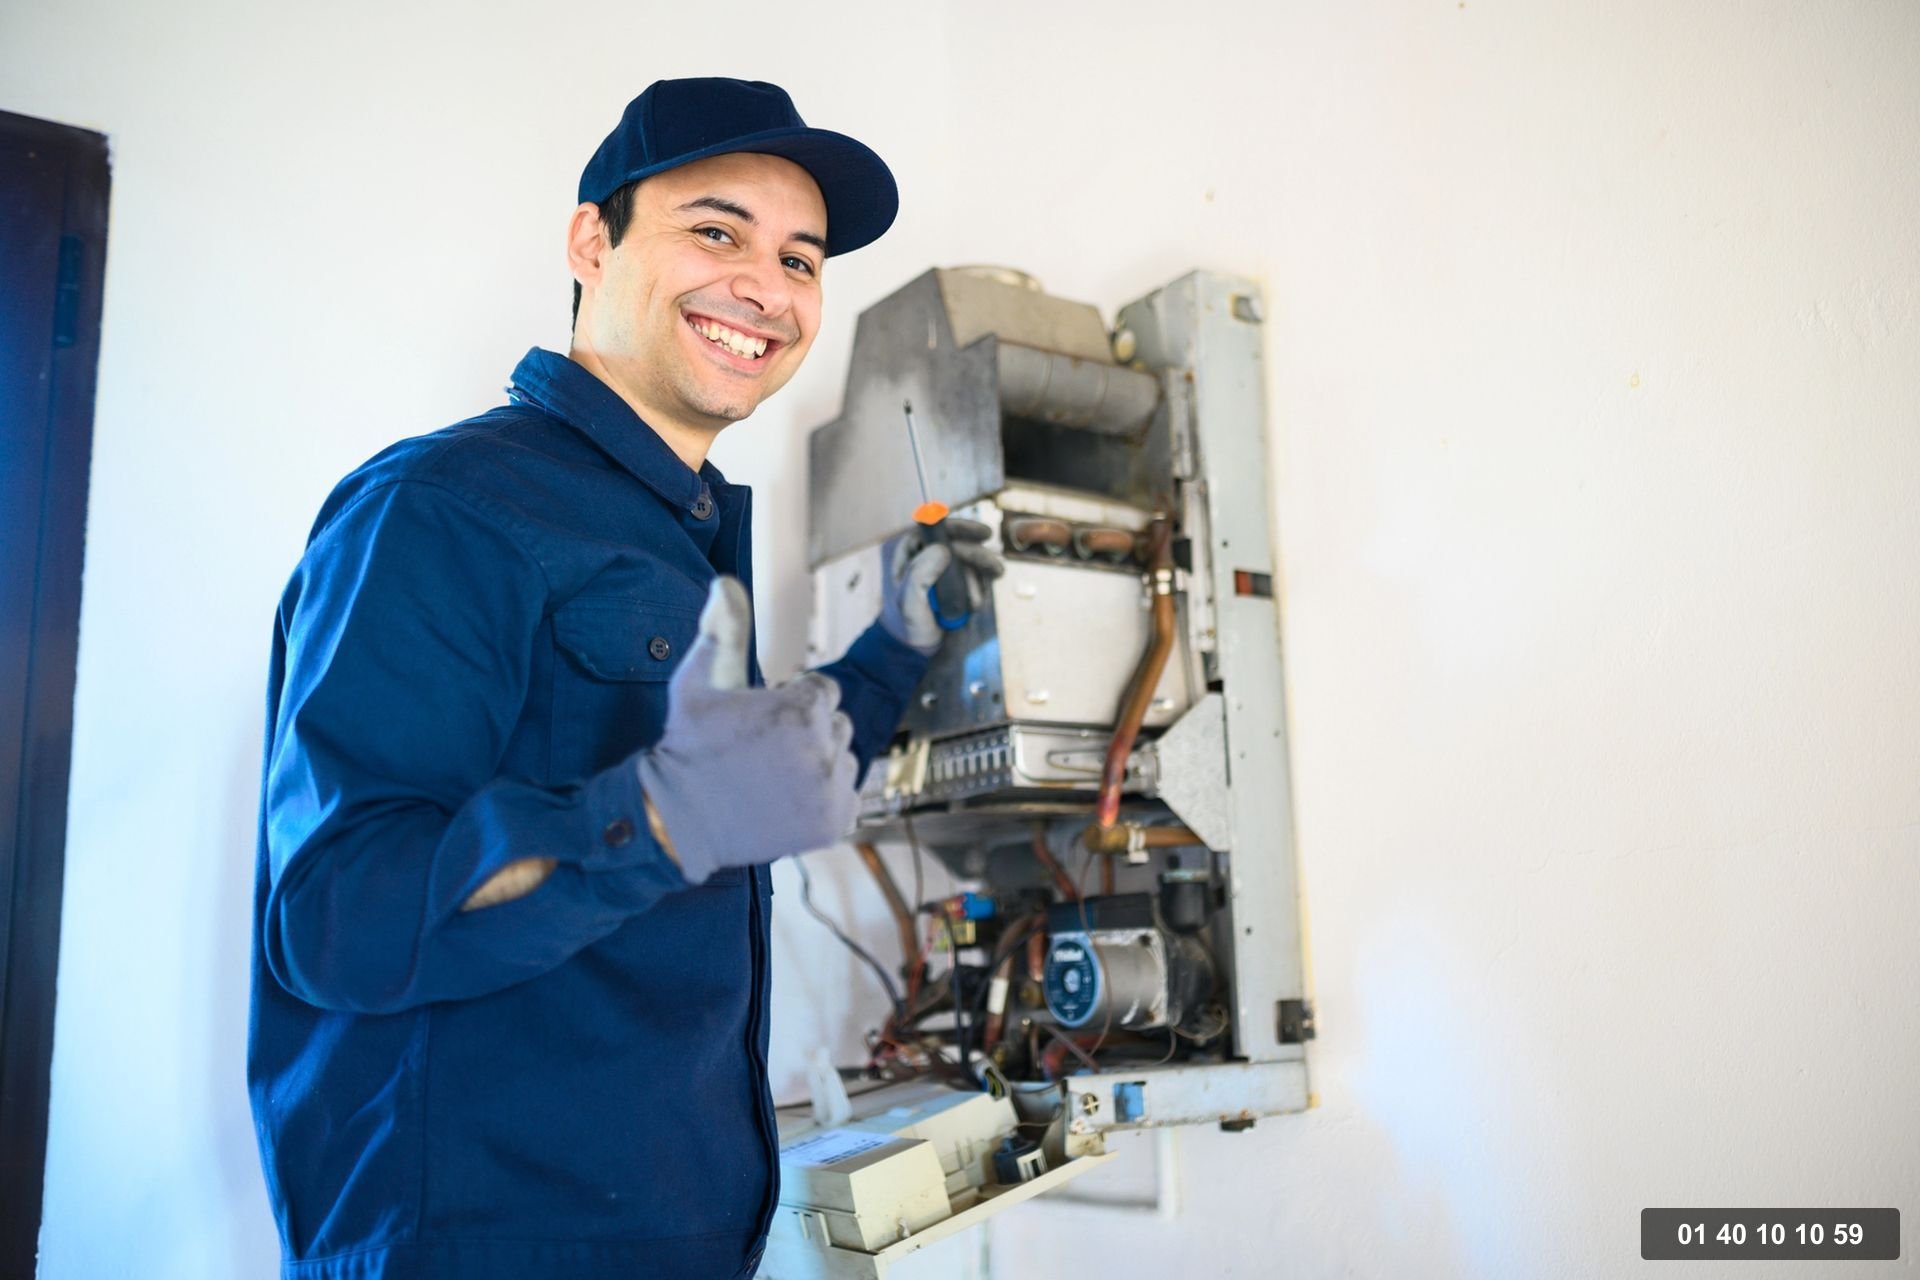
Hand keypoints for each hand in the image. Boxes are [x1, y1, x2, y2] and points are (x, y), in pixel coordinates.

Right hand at [638, 576, 858, 884]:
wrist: (679, 824)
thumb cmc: (686, 750)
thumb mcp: (695, 683)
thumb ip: (720, 630)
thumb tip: (724, 582)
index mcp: (799, 709)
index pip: (823, 692)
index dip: (792, 702)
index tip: (765, 720)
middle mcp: (824, 748)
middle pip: (836, 726)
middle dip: (809, 732)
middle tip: (766, 752)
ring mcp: (832, 789)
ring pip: (844, 761)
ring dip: (819, 765)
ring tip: (774, 779)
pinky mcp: (835, 823)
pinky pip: (848, 799)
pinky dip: (826, 801)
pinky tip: (787, 803)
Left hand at [879, 518, 1003, 654]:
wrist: (920, 650)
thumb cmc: (908, 623)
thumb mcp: (908, 602)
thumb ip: (920, 575)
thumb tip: (944, 549)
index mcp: (913, 552)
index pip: (938, 529)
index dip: (960, 528)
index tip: (981, 534)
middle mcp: (934, 556)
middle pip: (961, 542)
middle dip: (977, 554)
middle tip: (991, 567)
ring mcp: (952, 570)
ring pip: (975, 559)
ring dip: (982, 575)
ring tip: (974, 601)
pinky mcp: (966, 584)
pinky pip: (982, 577)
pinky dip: (983, 588)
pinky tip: (974, 605)